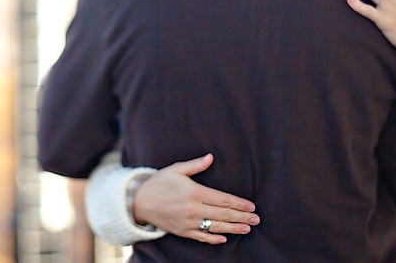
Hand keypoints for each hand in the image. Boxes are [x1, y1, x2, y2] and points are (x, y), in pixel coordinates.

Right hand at [132, 153, 259, 243]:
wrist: (139, 201)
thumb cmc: (159, 182)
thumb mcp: (176, 169)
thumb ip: (196, 165)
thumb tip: (211, 157)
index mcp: (194, 192)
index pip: (223, 200)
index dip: (239, 204)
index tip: (251, 206)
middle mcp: (193, 210)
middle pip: (223, 215)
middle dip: (242, 217)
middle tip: (256, 219)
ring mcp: (188, 223)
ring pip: (215, 228)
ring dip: (233, 228)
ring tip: (246, 228)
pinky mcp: (182, 232)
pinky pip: (201, 237)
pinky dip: (213, 239)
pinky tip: (224, 238)